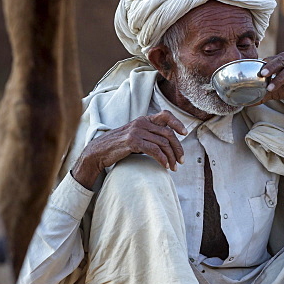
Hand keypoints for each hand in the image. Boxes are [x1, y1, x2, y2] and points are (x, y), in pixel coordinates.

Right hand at [71, 110, 186, 189]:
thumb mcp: (136, 136)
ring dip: (171, 157)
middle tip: (181, 161)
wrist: (99, 151)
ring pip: (163, 143)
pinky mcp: (133, 142)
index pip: (165, 115)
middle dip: (177, 148)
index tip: (185, 133)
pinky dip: (162, 159)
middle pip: (168, 133)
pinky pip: (154, 150)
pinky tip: (164, 166)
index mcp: (144, 120)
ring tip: (173, 168)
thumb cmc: (119, 146)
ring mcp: (137, 131)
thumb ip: (150, 135)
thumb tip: (168, 143)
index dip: (177, 123)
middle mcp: (141, 123)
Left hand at [258, 52, 283, 102]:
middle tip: (262, 74)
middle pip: (279, 60)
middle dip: (270, 66)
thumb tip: (249, 103)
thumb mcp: (277, 91)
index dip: (263, 64)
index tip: (255, 73)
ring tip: (271, 87)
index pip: (270, 59)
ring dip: (280, 76)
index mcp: (281, 61)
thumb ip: (264, 94)